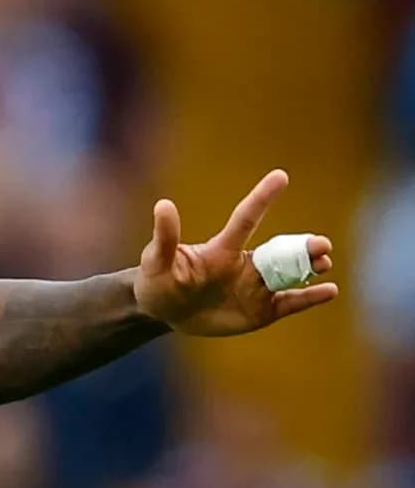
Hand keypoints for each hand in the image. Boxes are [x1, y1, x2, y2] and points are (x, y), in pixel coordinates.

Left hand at [134, 170, 337, 335]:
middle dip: (302, 247)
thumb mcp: (156, 260)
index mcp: (223, 249)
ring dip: (311, 267)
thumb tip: (163, 204)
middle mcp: (245, 264)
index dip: (262, 198)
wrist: (164, 311)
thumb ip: (165, 237)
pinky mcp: (261, 310)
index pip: (245, 219)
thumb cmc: (158, 280)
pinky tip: (330, 291)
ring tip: (325, 262)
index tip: (280, 175)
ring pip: (290, 274)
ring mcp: (255, 287)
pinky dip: (310, 297)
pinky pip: (290, 302)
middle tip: (321, 244)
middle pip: (280, 251)